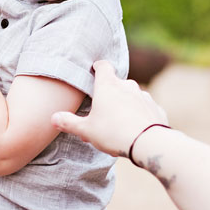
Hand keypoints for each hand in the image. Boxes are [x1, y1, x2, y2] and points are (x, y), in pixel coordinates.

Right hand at [51, 60, 168, 157]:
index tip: (95, 69)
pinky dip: (140, 115)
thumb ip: (69, 123)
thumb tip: (53, 118)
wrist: (148, 143)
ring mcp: (144, 96)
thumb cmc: (114, 133)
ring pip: (132, 96)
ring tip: (119, 124)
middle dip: (110, 94)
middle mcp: (127, 85)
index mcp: (108, 85)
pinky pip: (145, 108)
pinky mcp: (156, 108)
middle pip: (117, 83)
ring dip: (125, 104)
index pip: (103, 66)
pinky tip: (136, 128)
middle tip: (102, 111)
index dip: (98, 67)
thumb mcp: (87, 130)